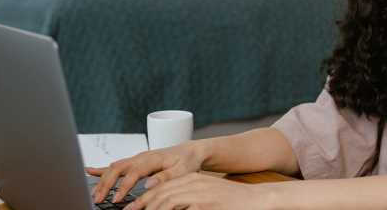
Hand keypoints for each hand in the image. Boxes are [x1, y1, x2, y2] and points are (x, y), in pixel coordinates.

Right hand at [86, 141, 207, 203]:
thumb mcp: (182, 170)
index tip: (116, 199)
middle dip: (106, 184)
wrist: (190, 151)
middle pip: (117, 168)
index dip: (123, 186)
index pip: (133, 173)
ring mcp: (136, 158)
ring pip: (114, 167)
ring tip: (94, 194)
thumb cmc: (187, 161)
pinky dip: (101, 168)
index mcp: (151, 159)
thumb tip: (148, 184)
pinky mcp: (135, 162)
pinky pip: (116, 165)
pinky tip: (89, 171)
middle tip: (98, 199)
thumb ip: (165, 177)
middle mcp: (141, 157)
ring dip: (102, 180)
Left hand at [121, 172, 273, 209]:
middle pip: (161, 194)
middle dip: (143, 205)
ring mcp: (200, 193)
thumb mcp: (206, 195)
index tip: (131, 208)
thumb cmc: (231, 201)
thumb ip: (187, 200)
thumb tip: (169, 206)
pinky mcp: (207, 203)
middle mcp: (194, 184)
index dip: (144, 199)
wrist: (255, 199)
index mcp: (192, 180)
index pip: (162, 187)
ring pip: (168, 202)